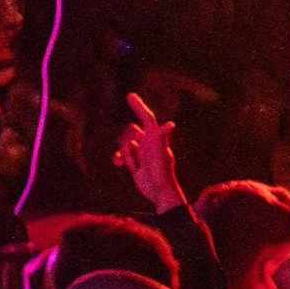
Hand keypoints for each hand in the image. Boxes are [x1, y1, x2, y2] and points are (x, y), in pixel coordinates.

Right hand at [115, 92, 183, 216]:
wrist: (159, 192)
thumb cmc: (163, 173)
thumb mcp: (160, 154)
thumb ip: (162, 138)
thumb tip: (170, 124)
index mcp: (156, 138)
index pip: (147, 118)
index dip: (139, 106)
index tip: (129, 96)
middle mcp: (149, 143)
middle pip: (132, 132)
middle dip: (126, 140)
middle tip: (132, 153)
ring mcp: (142, 152)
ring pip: (126, 143)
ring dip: (123, 151)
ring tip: (124, 162)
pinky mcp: (137, 162)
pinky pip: (124, 155)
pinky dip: (120, 157)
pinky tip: (119, 164)